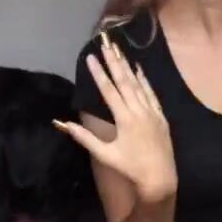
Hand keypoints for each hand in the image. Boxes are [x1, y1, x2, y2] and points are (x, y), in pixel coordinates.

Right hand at [54, 38, 177, 202]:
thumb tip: (61, 123)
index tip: (91, 56)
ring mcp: (152, 112)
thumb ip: (84, 137)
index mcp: (125, 118)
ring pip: (138, 84)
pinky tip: (139, 69)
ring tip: (119, 50)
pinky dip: (144, 80)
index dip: (99, 72)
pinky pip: (151, 93)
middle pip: (125, 81)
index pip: (109, 90)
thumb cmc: (129, 168)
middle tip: (106, 43)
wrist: (160, 178)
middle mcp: (140, 110)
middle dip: (114, 61)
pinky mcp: (161, 116)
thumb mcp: (104, 154)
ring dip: (127, 66)